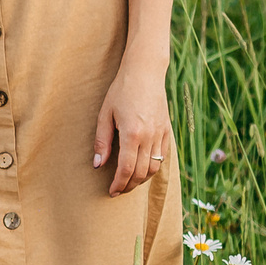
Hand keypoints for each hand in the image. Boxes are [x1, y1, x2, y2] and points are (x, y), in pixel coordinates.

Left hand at [92, 62, 172, 196]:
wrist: (145, 72)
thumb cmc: (121, 91)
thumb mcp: (105, 114)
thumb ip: (102, 141)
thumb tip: (98, 165)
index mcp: (132, 134)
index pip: (126, 169)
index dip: (118, 184)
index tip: (111, 191)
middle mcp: (149, 137)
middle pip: (141, 173)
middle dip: (129, 185)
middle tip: (118, 190)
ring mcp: (160, 134)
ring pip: (154, 167)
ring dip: (141, 179)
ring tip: (129, 181)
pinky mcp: (167, 130)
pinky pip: (163, 156)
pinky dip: (153, 167)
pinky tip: (142, 168)